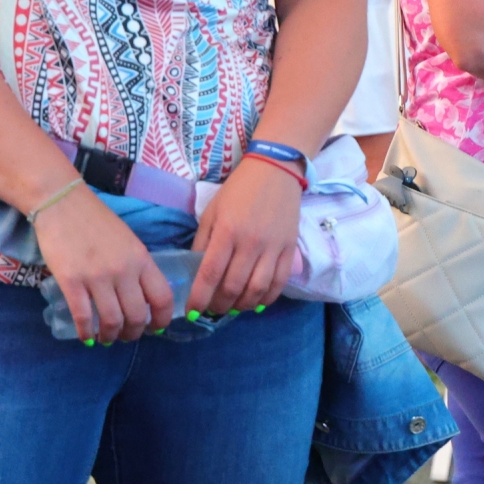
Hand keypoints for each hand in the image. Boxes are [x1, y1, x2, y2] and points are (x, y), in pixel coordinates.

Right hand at [32, 189, 173, 342]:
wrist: (63, 203)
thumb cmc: (96, 221)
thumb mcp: (128, 241)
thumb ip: (136, 266)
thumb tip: (141, 295)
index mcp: (142, 259)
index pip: (162, 297)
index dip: (162, 319)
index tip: (156, 329)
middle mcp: (124, 270)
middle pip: (137, 315)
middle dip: (133, 333)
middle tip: (126, 336)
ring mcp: (97, 277)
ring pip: (112, 320)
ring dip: (110, 336)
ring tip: (107, 338)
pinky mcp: (71, 281)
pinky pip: (83, 316)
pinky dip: (86, 332)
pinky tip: (86, 337)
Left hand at [188, 156, 303, 315]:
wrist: (276, 171)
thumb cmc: (238, 191)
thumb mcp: (212, 212)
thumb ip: (203, 242)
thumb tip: (196, 273)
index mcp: (227, 232)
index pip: (210, 274)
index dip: (200, 298)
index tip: (193, 312)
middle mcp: (250, 243)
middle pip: (234, 287)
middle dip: (219, 305)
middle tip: (212, 310)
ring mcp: (273, 247)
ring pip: (257, 290)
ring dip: (242, 305)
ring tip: (233, 307)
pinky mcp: (290, 249)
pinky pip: (279, 282)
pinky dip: (267, 298)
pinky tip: (256, 302)